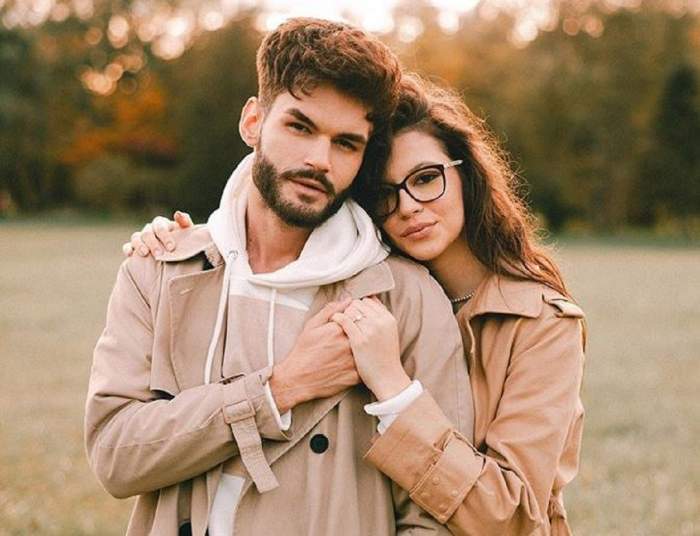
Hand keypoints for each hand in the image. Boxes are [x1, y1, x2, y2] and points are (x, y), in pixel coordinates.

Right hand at [122, 211, 192, 256]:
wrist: (177, 255)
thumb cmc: (183, 242)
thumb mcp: (187, 233)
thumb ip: (185, 223)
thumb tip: (177, 214)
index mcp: (162, 224)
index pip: (160, 226)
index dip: (165, 236)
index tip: (171, 247)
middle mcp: (150, 229)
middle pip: (147, 233)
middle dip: (153, 243)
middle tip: (159, 255)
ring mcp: (141, 238)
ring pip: (135, 237)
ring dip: (139, 245)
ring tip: (145, 254)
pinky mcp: (134, 247)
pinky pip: (127, 246)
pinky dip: (128, 249)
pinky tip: (130, 255)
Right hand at [269, 298, 359, 412]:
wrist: (298, 378)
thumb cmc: (304, 351)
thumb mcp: (312, 325)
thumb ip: (330, 310)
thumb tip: (348, 299)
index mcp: (339, 329)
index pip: (357, 316)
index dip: (355, 319)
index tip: (352, 322)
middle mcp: (348, 344)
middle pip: (363, 332)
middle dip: (361, 332)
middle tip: (349, 339)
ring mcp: (352, 361)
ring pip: (367, 349)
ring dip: (365, 347)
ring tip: (353, 350)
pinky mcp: (355, 376)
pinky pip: (366, 365)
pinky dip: (364, 362)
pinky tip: (356, 362)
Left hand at [332, 297, 410, 401]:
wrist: (388, 379)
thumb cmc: (386, 358)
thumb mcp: (389, 333)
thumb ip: (381, 318)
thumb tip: (371, 302)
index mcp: (388, 319)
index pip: (369, 301)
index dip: (360, 307)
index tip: (354, 314)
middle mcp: (380, 322)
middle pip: (359, 304)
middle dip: (351, 310)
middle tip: (347, 320)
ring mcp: (370, 330)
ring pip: (351, 310)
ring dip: (344, 314)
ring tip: (340, 322)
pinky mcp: (359, 340)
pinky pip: (344, 320)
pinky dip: (337, 318)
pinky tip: (333, 322)